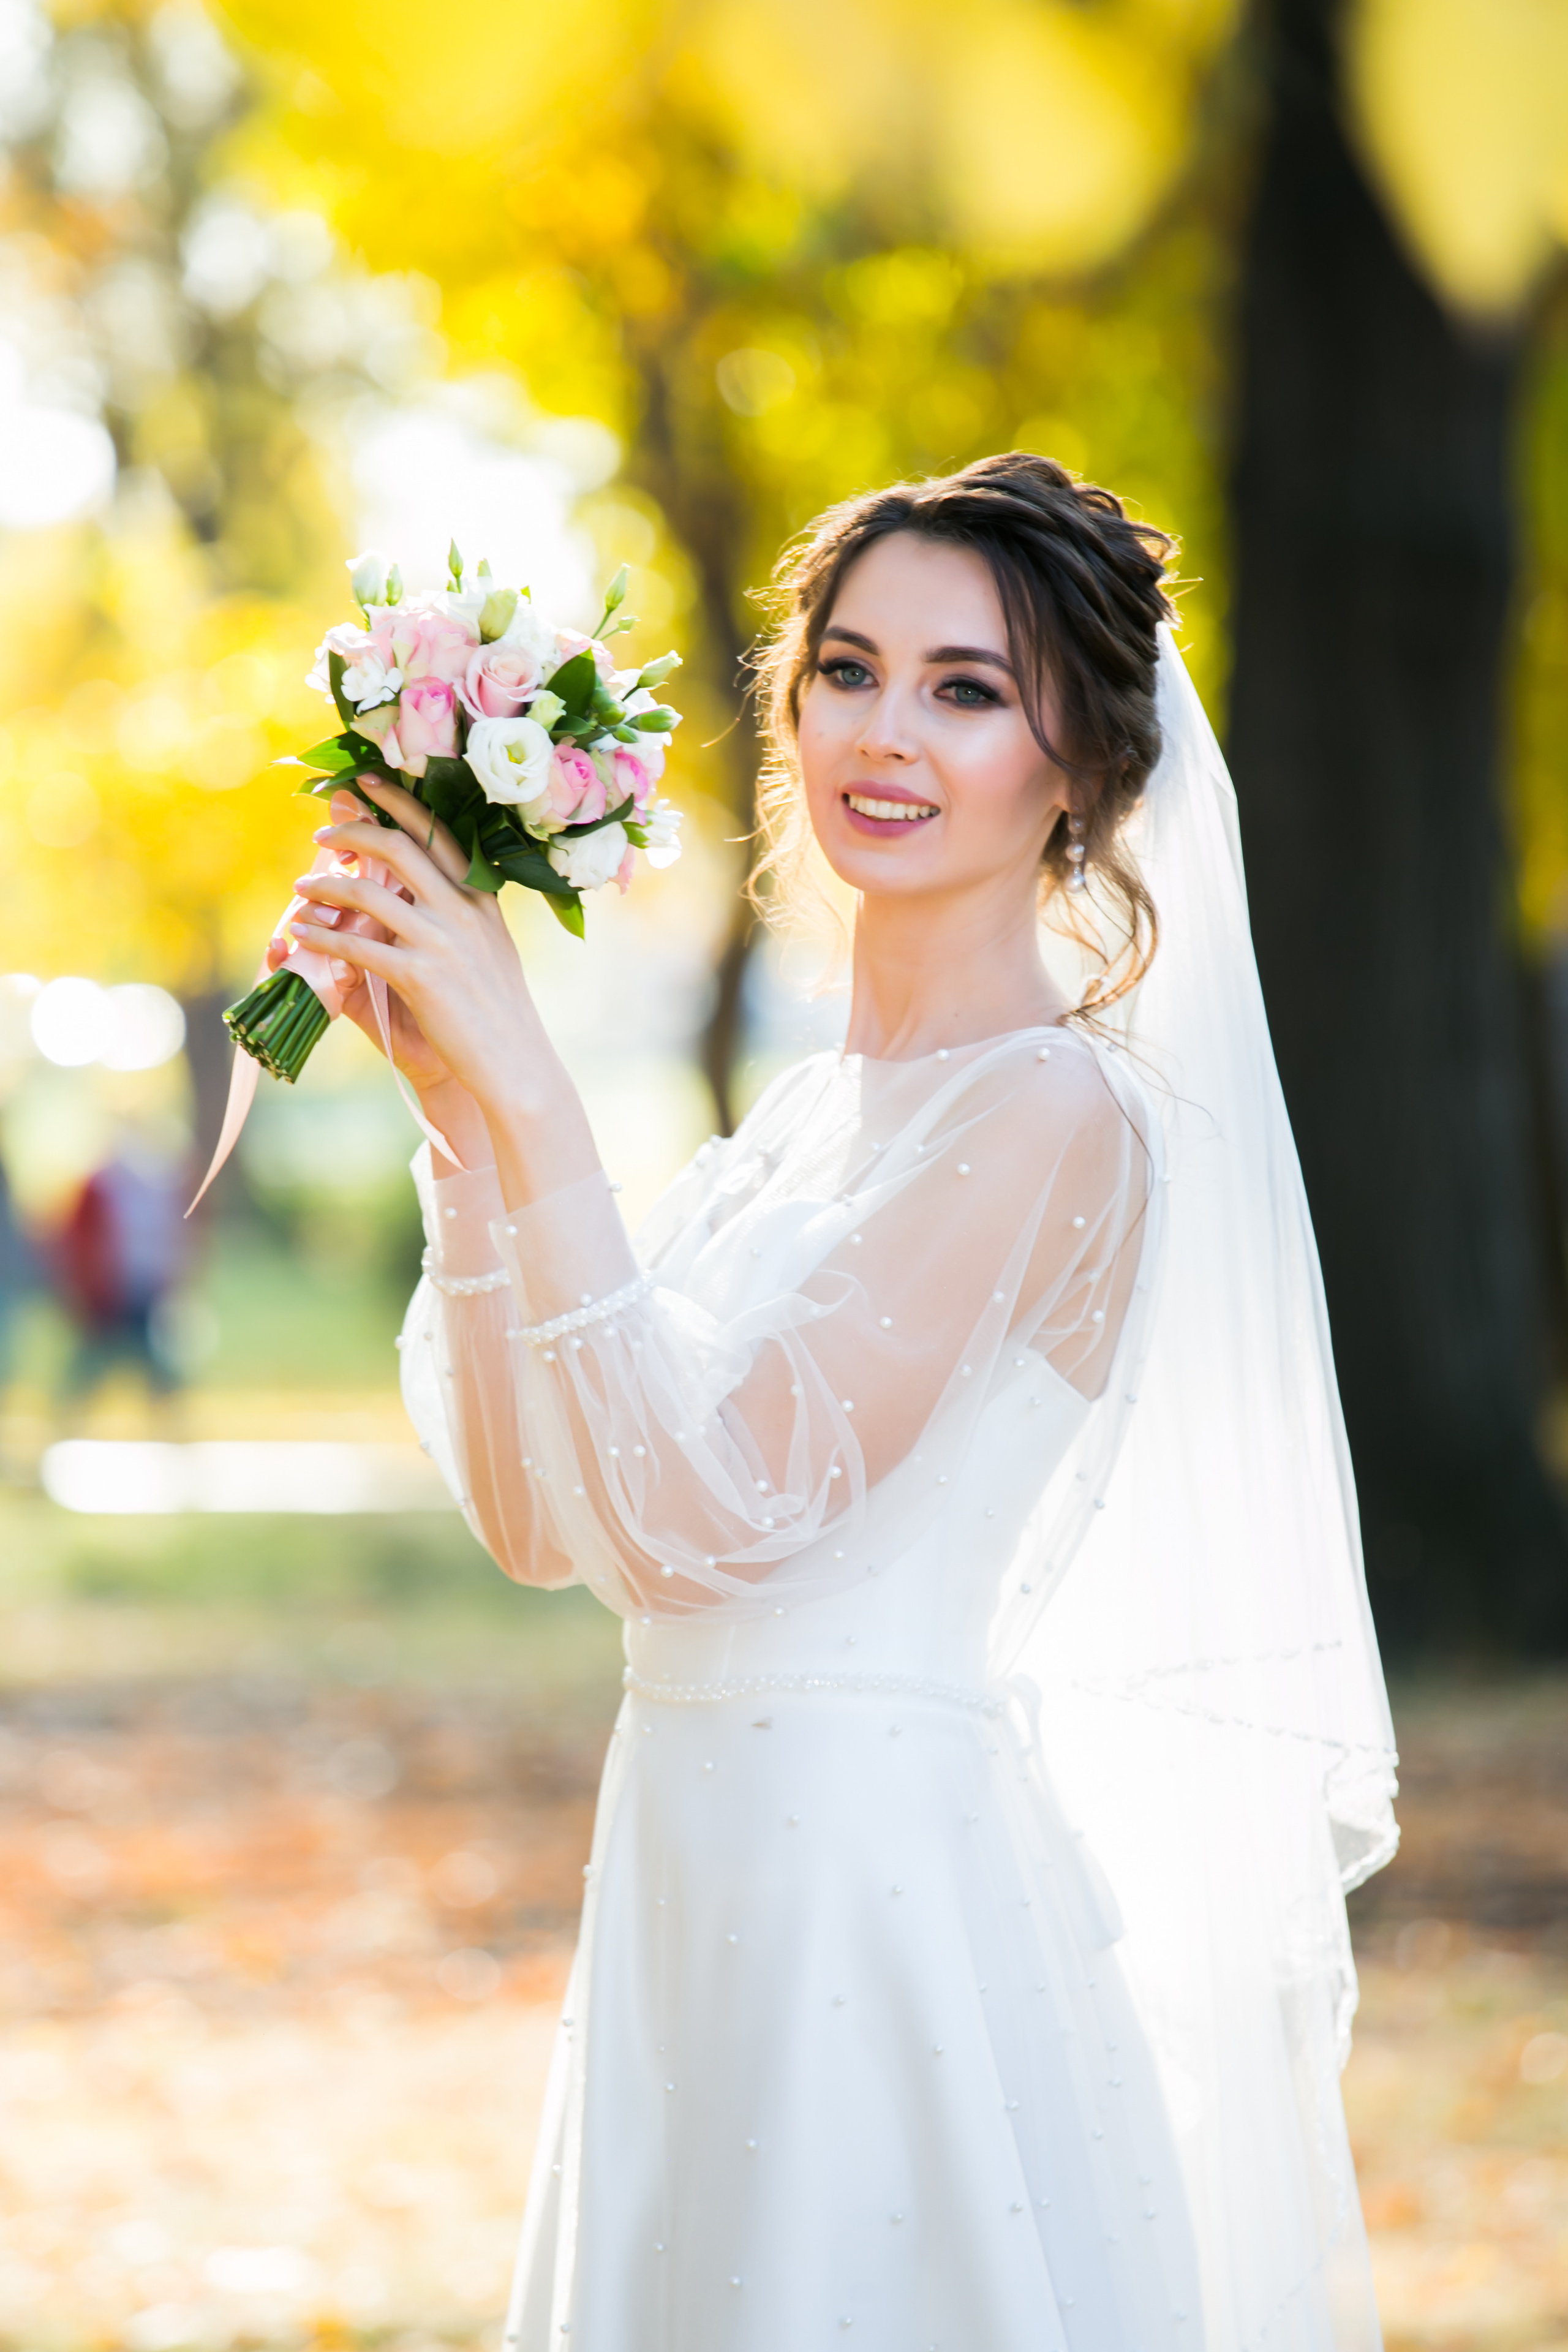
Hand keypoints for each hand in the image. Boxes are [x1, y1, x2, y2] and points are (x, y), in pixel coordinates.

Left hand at [284, 776, 539, 1116]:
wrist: (514, 1061)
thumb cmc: (498, 1009)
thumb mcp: (490, 947)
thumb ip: (460, 914)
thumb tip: (427, 890)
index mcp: (481, 898)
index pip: (438, 833)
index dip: (400, 802)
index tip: (367, 782)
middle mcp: (462, 910)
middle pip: (398, 846)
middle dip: (352, 831)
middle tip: (321, 835)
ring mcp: (441, 942)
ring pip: (368, 892)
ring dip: (324, 885)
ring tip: (300, 888)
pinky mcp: (419, 977)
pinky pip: (355, 945)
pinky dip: (321, 935)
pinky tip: (300, 934)